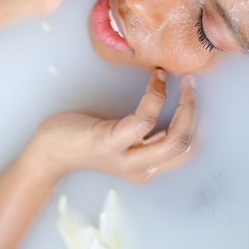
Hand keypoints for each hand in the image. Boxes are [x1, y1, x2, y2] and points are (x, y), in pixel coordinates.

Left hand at [21, 70, 196, 183]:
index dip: (198, 123)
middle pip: (185, 145)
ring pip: (172, 138)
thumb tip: (174, 107)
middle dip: (194, 111)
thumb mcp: (124, 140)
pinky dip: (155, 96)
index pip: (188, 151)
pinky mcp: (109, 143)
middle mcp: (141, 169)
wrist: (50, 150)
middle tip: (190, 83)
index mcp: (147, 168)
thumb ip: (147, 134)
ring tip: (179, 79)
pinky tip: (155, 79)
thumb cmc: (86, 139)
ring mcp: (125, 159)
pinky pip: (143, 120)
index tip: (193, 96)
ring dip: (184, 104)